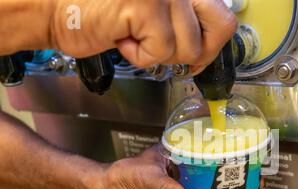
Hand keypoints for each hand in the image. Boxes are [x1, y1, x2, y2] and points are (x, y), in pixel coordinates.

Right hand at [51, 0, 237, 70]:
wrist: (56, 9)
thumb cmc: (103, 13)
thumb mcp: (156, 10)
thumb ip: (185, 17)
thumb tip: (210, 43)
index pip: (223, 16)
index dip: (210, 43)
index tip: (193, 55)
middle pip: (221, 28)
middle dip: (196, 52)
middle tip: (165, 49)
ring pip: (189, 46)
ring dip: (159, 53)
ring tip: (133, 34)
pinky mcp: (147, 4)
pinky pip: (162, 51)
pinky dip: (140, 56)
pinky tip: (122, 38)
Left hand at [93, 145, 263, 188]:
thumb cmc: (124, 175)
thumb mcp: (144, 175)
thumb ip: (162, 186)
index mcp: (180, 152)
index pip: (208, 150)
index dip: (227, 155)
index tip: (245, 160)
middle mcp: (186, 169)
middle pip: (215, 172)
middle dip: (235, 178)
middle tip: (254, 185)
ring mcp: (184, 187)